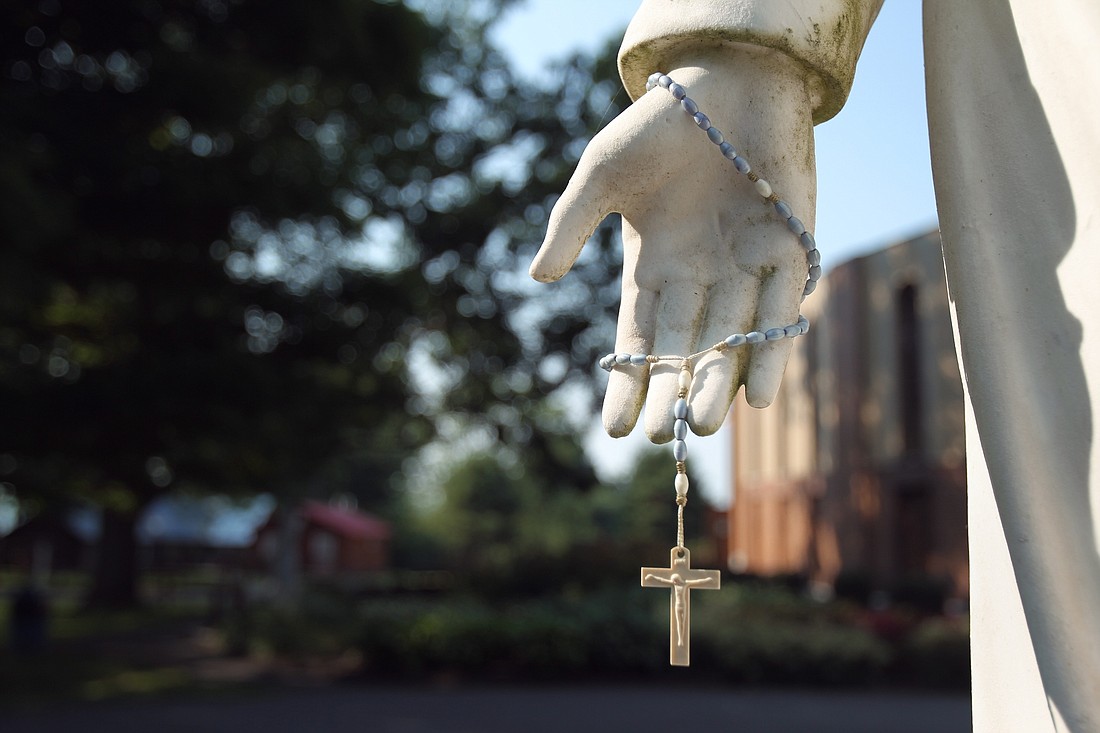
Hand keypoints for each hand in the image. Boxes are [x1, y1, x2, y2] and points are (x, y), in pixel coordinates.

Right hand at [530, 48, 817, 441]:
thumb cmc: (659, 124)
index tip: (615, 430)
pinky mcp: (792, 250)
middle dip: (674, 394)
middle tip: (662, 440)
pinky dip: (772, 352)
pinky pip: (781, 311)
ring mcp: (745, 268)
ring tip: (703, 426)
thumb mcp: (601, 172)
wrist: (730, 77)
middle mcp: (699, 278)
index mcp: (653, 267)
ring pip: (732, 340)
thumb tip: (537, 280)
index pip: (639, 339)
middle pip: (686, 349)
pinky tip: (758, 396)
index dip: (629, 383)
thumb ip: (571, 224)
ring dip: (719, 383)